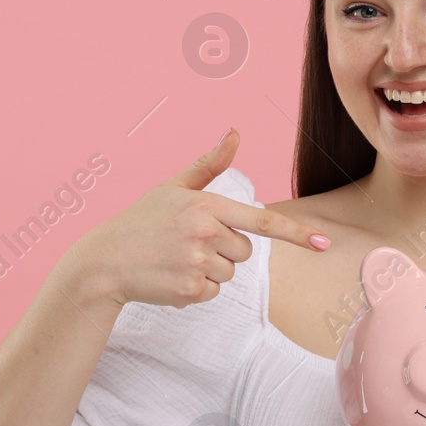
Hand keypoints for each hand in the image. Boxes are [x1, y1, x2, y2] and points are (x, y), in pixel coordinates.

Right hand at [62, 128, 332, 308]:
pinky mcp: (189, 289)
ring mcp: (197, 263)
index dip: (296, 233)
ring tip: (175, 260)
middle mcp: (205, 233)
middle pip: (245, 251)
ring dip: (209, 270)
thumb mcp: (173, 187)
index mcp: (206, 205)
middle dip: (224, 250)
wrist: (103, 262)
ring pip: (229, 273)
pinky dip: (195, 290)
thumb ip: (209, 164)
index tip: (323, 243)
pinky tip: (170, 277)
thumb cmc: (141, 221)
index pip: (261, 221)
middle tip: (187, 243)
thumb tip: (235, 132)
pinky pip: (213, 293)